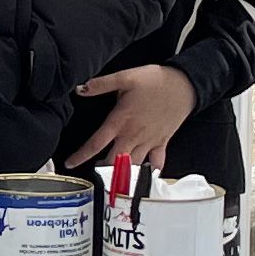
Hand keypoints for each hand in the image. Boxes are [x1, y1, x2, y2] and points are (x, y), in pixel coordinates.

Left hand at [70, 63, 197, 171]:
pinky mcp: (162, 142)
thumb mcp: (125, 77)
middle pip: (114, 162)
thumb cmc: (155, 81)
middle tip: (94, 173)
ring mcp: (149, 141)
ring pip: (133, 166)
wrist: (184, 85)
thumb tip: (80, 89)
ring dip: (123, 174)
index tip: (70, 163)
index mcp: (120, 121)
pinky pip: (156, 163)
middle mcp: (133, 136)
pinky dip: (150, 171)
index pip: (95, 144)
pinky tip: (143, 175)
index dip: (81, 156)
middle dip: (102, 171)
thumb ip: (101, 84)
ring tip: (113, 178)